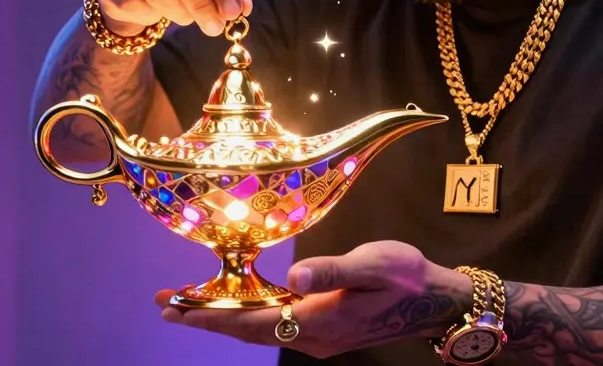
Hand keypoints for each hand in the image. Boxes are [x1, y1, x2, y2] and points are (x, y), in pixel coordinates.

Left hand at [157, 241, 470, 359]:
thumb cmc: (407, 277)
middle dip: (204, 317)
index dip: (211, 314)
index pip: (252, 320)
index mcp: (318, 320)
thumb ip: (332, 270)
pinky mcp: (323, 329)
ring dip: (222, 317)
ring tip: (189, 305)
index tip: (177, 306)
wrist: (435, 301)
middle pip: (246, 330)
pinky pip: (275, 325)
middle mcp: (312, 336)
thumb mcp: (373, 265)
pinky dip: (248, 315)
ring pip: (258, 329)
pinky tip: (238, 304)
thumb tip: (295, 276)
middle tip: (166, 304)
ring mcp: (317, 336)